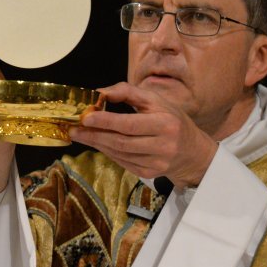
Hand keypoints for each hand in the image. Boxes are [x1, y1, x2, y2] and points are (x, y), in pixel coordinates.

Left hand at [70, 82, 217, 186]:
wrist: (192, 151)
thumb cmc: (171, 119)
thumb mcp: (155, 100)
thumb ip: (127, 92)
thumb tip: (99, 92)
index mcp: (165, 123)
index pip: (130, 124)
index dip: (106, 121)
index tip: (86, 118)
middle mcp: (163, 145)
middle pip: (121, 142)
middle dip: (95, 135)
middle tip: (75, 130)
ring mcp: (156, 163)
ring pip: (119, 154)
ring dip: (98, 144)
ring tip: (81, 135)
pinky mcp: (149, 174)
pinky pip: (122, 162)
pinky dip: (108, 152)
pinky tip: (98, 143)